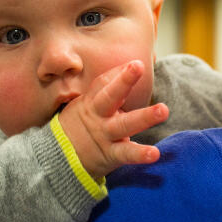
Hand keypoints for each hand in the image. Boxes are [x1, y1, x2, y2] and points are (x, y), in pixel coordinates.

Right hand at [58, 60, 168, 179]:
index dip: (119, 72)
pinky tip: (155, 153)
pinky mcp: (110, 155)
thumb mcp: (88, 104)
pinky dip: (140, 154)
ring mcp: (104, 135)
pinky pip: (126, 154)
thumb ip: (110, 88)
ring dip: (144, 117)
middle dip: (124, 81)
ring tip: (163, 109)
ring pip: (124, 124)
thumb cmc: (81, 125)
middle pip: (110, 96)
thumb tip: (137, 63)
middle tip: (138, 67)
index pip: (104, 83)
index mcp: (92, 101)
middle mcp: (98, 115)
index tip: (136, 63)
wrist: (59, 159)